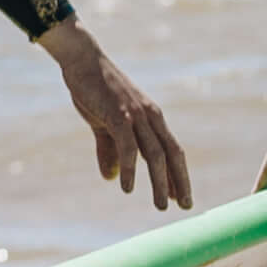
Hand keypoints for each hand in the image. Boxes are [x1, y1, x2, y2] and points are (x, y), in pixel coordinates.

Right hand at [42, 20, 192, 210]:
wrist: (82, 59)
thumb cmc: (94, 89)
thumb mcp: (103, 123)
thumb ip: (110, 150)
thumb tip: (112, 177)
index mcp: (151, 117)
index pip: (171, 149)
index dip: (177, 174)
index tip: (181, 197)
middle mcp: (150, 116)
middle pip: (172, 154)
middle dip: (179, 182)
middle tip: (184, 206)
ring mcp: (137, 114)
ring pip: (155, 154)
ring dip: (160, 182)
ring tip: (161, 205)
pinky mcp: (120, 114)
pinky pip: (129, 146)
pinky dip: (131, 168)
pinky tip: (127, 187)